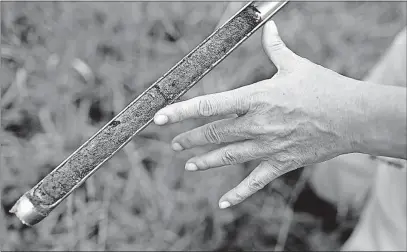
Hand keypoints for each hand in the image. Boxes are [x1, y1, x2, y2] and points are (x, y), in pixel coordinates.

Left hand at [153, 20, 360, 208]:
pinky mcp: (281, 163)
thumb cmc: (323, 88)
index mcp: (256, 98)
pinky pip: (254, 182)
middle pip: (212, 133)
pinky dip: (237, 194)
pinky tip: (222, 203)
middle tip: (174, 143)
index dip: (181, 111)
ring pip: (227, 157)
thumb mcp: (295, 65)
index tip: (160, 118)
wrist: (353, 117)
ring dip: (204, 161)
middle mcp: (256, 124)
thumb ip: (275, 49)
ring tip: (188, 164)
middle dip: (189, 138)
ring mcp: (268, 147)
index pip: (209, 105)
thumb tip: (269, 27)